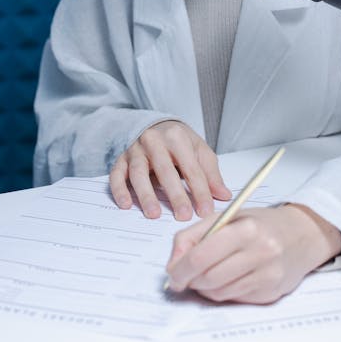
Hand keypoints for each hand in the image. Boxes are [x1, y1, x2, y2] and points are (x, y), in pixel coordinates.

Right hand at [109, 120, 231, 220]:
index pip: (191, 168)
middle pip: (165, 170)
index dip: (200, 190)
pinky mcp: (121, 159)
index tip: (206, 211)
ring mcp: (135, 149)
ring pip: (139, 173)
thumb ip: (211, 174)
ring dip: (146, 194)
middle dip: (175, 194)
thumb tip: (223, 196)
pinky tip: (126, 205)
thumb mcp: (199, 151)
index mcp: (177, 137)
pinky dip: (119, 190)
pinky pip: (117, 174)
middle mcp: (154, 141)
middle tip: (183, 216)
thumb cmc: (179, 142)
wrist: (155, 126)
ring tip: (154, 214)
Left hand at [164, 203, 340, 303]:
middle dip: (190, 280)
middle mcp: (259, 252)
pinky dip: (222, 291)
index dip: (180, 268)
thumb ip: (194, 234)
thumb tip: (173, 263)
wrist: (301, 235)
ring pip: (219, 292)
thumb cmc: (260, 224)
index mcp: (246, 228)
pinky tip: (226, 278)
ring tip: (206, 274)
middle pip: (209, 277)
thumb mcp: (227, 217)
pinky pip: (233, 298)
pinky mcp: (270, 292)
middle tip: (183, 277)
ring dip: (205, 287)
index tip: (171, 273)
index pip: (202, 255)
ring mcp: (267, 275)